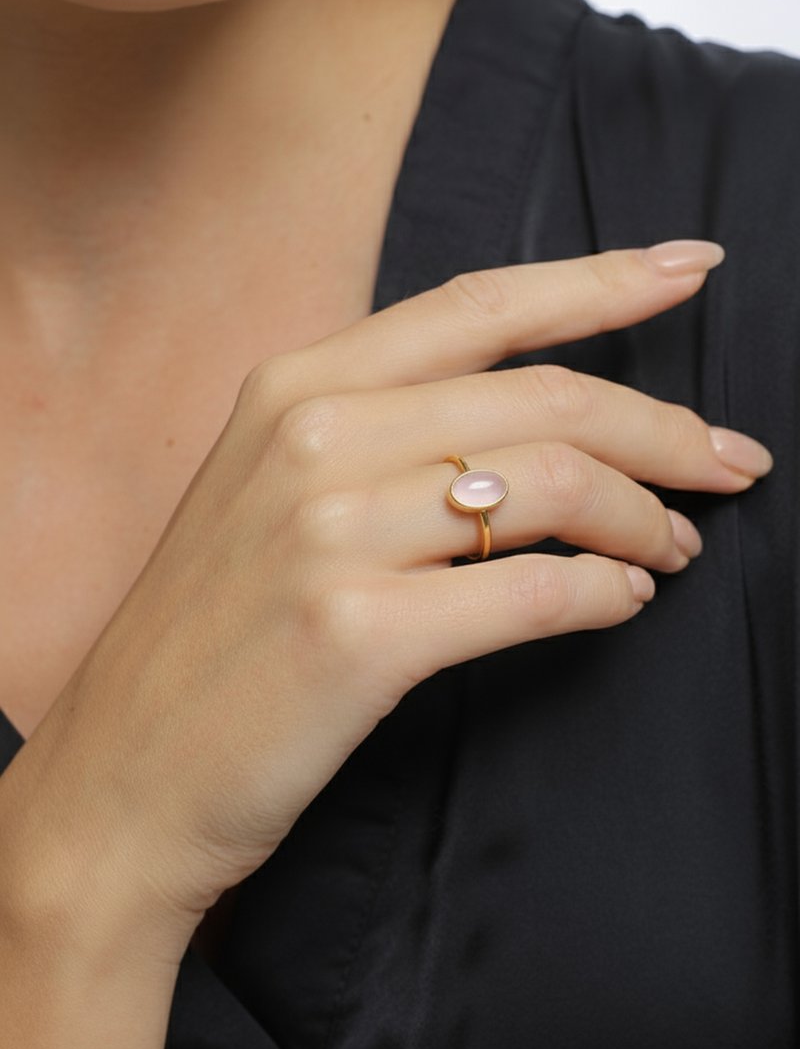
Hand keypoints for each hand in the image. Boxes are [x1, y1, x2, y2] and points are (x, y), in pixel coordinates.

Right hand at [2, 241, 771, 949]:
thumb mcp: (270, 496)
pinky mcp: (357, 631)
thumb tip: (538, 437)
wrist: (122, 776)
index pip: (482, 304)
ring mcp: (330, 531)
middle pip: (546, 398)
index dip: (602, 283)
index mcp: (295, 387)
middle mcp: (313, 437)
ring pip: (554, 485)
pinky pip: (534, 592)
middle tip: (731, 465)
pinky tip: (621, 603)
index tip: (690, 272)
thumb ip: (384, 440)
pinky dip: (603, 595)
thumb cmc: (210, 638)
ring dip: (645, 518)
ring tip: (673, 550)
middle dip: (666, 431)